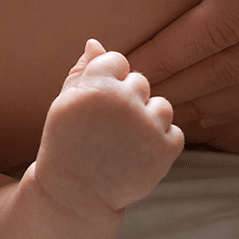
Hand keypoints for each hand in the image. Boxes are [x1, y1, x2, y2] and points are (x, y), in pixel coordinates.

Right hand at [33, 40, 183, 217]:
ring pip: (162, 106)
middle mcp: (123, 101)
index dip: (108, 83)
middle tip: (108, 129)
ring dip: (148, 120)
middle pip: (140, 82)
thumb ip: (81, 71)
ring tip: (125, 142)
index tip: (97, 106)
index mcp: (96, 86)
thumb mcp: (64, 105)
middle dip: (128, 101)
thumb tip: (95, 42)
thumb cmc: (66, 145)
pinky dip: (160, 144)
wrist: (75, 195)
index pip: (118, 61)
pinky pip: (174, 132)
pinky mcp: (165, 150)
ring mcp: (147, 126)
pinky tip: (137, 155)